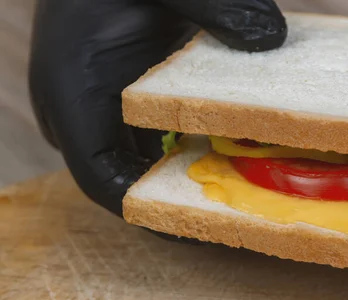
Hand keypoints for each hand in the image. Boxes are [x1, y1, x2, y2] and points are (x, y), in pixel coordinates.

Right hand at [29, 0, 286, 217]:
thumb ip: (214, 6)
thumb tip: (272, 39)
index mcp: (74, 90)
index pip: (101, 175)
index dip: (147, 210)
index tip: (198, 228)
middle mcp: (78, 111)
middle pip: (126, 179)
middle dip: (176, 201)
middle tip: (234, 216)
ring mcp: (94, 111)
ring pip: (138, 164)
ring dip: (184, 179)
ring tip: (239, 195)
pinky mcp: (114, 105)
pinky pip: (146, 143)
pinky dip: (183, 153)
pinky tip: (226, 153)